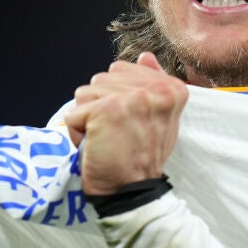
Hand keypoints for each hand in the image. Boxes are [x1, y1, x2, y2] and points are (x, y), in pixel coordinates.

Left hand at [65, 52, 187, 195]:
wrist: (132, 191)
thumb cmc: (141, 157)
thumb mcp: (156, 118)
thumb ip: (152, 84)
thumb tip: (145, 56)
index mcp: (172, 88)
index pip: (122, 69)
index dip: (116, 97)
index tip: (131, 123)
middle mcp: (157, 88)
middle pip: (101, 79)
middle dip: (99, 107)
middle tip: (118, 134)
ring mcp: (133, 97)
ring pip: (85, 94)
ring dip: (88, 120)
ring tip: (108, 140)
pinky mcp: (108, 109)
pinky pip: (74, 114)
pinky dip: (78, 134)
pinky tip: (97, 147)